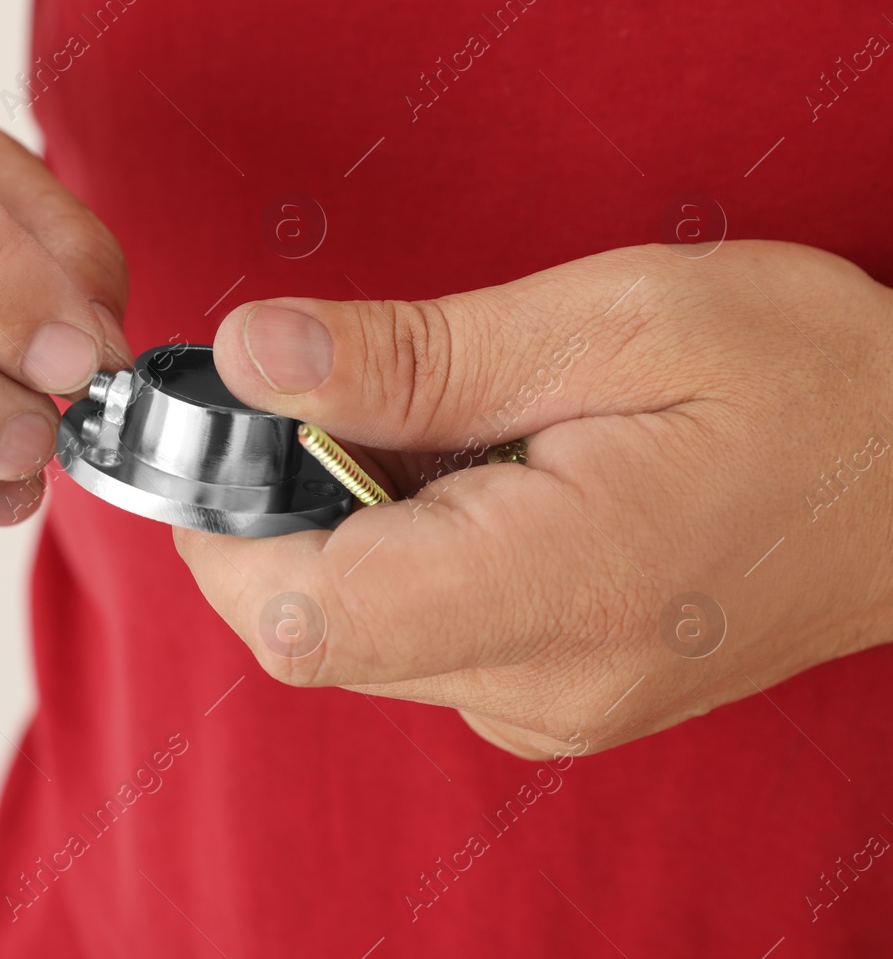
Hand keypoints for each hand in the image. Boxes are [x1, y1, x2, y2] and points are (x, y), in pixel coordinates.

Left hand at [175, 241, 892, 757]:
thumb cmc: (807, 379)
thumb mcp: (611, 322)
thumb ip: (416, 356)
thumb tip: (251, 357)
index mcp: (555, 594)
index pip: (300, 614)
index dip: (226, 521)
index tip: (240, 424)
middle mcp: (539, 688)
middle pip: (308, 630)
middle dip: (279, 512)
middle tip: (351, 396)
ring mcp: (547, 710)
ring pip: (353, 636)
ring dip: (344, 530)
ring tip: (447, 431)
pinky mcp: (552, 700)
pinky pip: (414, 640)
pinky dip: (400, 557)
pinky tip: (476, 483)